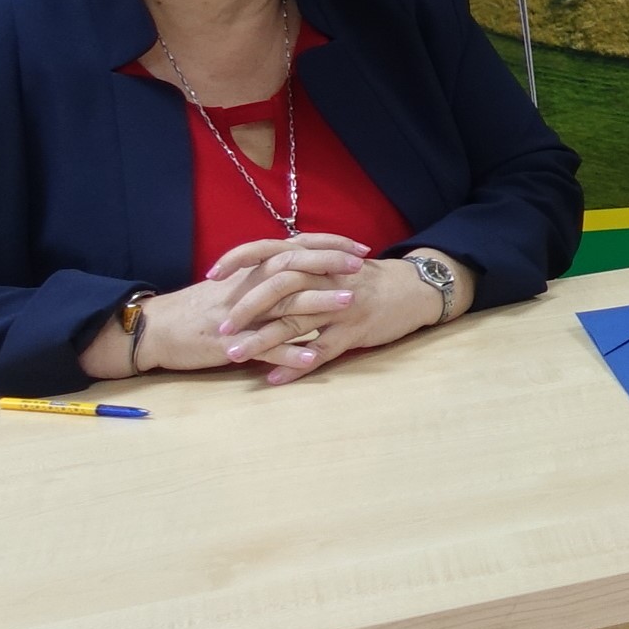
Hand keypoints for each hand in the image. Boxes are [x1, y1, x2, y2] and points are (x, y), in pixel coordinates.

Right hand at [78, 233, 365, 380]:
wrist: (155, 328)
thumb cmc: (198, 307)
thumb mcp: (235, 284)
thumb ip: (266, 275)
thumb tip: (302, 267)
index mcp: (251, 270)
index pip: (297, 248)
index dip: (330, 245)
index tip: (361, 247)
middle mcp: (249, 285)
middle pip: (295, 267)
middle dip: (331, 264)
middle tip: (362, 266)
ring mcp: (243, 315)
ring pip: (285, 304)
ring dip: (319, 302)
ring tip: (351, 303)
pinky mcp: (232, 343)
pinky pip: (264, 347)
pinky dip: (289, 351)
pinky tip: (313, 356)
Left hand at [224, 241, 461, 386]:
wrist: (416, 289)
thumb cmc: (367, 279)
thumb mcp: (334, 264)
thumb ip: (300, 266)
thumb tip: (259, 273)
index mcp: (318, 258)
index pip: (272, 250)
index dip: (241, 259)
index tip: (212, 275)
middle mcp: (328, 278)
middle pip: (280, 287)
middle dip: (247, 308)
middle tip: (221, 327)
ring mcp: (342, 305)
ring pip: (296, 322)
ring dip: (262, 341)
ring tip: (234, 356)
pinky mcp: (356, 330)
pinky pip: (322, 350)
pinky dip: (297, 365)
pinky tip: (275, 378)